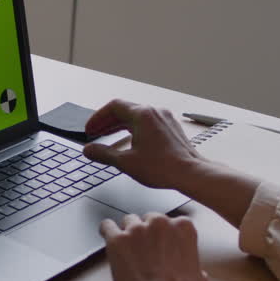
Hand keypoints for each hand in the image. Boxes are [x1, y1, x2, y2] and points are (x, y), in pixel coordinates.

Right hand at [83, 99, 203, 191]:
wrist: (190, 173)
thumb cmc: (164, 167)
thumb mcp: (126, 162)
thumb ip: (103, 154)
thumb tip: (89, 150)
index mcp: (142, 115)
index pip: (113, 107)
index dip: (98, 117)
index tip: (90, 129)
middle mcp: (155, 112)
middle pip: (125, 110)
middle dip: (107, 122)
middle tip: (95, 133)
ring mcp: (164, 119)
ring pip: (136, 117)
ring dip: (120, 126)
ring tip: (108, 137)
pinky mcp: (171, 129)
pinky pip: (147, 123)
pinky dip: (134, 129)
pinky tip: (129, 142)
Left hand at [100, 213, 207, 280]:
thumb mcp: (198, 277)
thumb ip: (195, 266)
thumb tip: (197, 273)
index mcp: (183, 227)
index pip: (170, 221)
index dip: (164, 234)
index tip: (161, 245)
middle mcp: (160, 222)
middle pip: (149, 218)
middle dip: (146, 233)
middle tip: (144, 250)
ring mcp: (137, 229)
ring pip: (129, 221)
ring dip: (128, 233)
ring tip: (127, 250)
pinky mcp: (117, 238)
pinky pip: (107, 225)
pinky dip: (107, 231)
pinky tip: (108, 237)